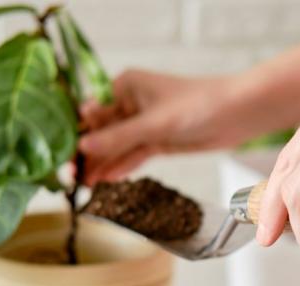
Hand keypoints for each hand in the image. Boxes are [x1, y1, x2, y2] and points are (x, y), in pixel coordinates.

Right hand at [78, 70, 257, 184]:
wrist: (236, 114)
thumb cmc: (197, 104)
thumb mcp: (153, 123)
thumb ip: (118, 137)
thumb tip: (82, 146)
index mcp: (124, 86)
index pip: (90, 112)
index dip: (75, 135)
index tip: (63, 157)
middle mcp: (130, 103)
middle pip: (101, 132)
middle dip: (86, 154)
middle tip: (70, 178)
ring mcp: (144, 123)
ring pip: (116, 147)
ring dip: (101, 165)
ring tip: (83, 186)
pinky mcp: (157, 140)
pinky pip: (133, 155)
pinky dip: (121, 167)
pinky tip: (105, 180)